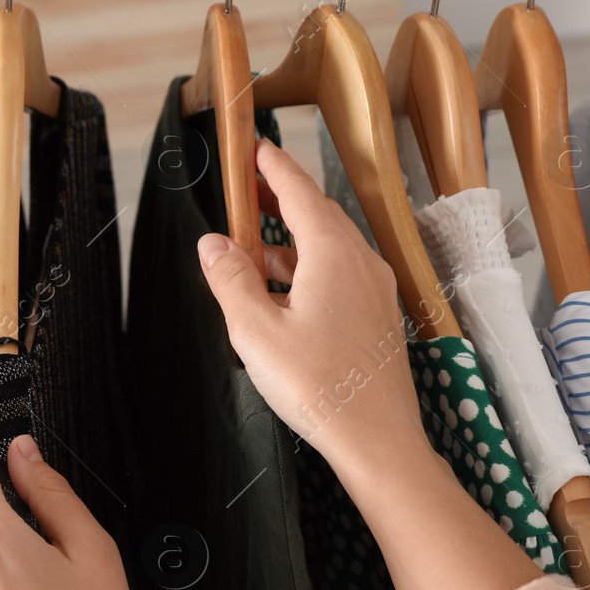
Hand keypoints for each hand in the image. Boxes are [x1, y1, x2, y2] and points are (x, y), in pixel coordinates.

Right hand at [198, 138, 431, 484]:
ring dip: (291, 241)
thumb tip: (213, 244)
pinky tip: (282, 293)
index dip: (274, 168)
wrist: (376, 440)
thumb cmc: (320, 388)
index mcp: (333, 255)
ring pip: (328, 249)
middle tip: (248, 192)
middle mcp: (361, 264)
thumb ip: (230, 280)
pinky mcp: (377, 318)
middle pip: (318, 216)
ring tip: (253, 248)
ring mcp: (375, 292)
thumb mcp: (255, 332)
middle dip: (281, 201)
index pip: (300, 193)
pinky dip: (307, 270)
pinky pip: (339, 276)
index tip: (257, 148)